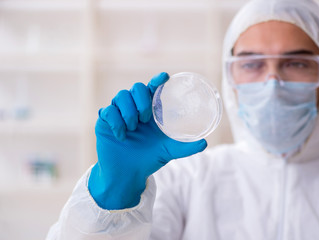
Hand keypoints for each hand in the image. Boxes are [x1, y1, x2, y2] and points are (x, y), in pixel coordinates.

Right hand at [88, 72, 206, 209]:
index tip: (164, 77)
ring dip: (128, 111)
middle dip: (141, 100)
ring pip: (121, 96)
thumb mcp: (169, 151)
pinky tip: (122, 135)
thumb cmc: (150, 159)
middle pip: (136, 88)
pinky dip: (115, 122)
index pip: (153, 89)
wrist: (129, 173)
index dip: (157, 81)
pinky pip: (107, 111)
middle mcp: (134, 108)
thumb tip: (205, 143)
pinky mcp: (105, 122)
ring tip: (133, 128)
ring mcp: (118, 113)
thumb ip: (186, 147)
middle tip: (145, 119)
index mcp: (150, 110)